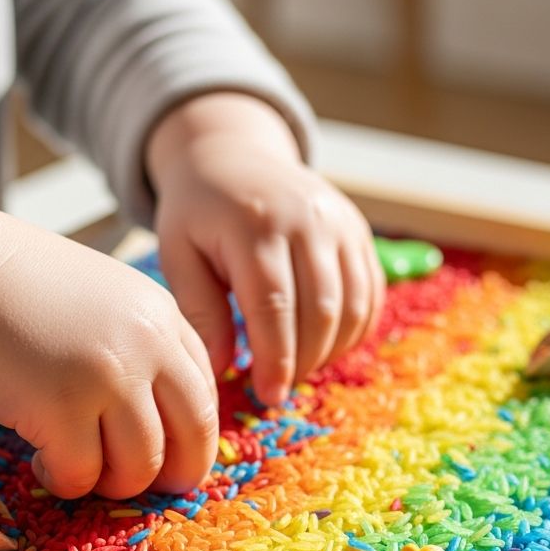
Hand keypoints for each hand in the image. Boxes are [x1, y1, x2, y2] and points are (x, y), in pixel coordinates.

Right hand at [0, 181, 218, 498]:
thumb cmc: (19, 292)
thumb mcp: (103, 301)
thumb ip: (140, 346)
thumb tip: (160, 422)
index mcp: (161, 316)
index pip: (204, 392)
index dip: (190, 436)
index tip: (170, 457)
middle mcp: (147, 345)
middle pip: (194, 433)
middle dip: (175, 474)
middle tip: (144, 486)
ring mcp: (108, 377)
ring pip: (140, 466)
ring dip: (110, 481)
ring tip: (78, 466)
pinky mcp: (62, 408)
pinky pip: (82, 475)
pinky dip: (64, 480)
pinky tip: (40, 460)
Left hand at [147, 93, 383, 406]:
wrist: (232, 155)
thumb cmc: (197, 213)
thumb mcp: (178, 254)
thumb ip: (199, 310)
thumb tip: (221, 369)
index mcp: (254, 225)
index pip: (274, 307)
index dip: (276, 359)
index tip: (268, 395)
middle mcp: (306, 219)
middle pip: (320, 311)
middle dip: (303, 362)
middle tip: (278, 388)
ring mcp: (340, 221)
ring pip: (353, 306)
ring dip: (330, 350)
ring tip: (297, 367)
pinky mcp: (357, 229)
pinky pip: (371, 292)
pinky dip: (354, 329)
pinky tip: (324, 344)